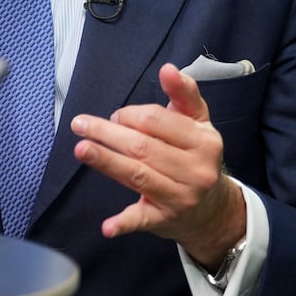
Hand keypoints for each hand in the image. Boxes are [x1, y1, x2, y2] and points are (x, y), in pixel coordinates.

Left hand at [70, 62, 246, 265]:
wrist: (214, 211)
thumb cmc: (196, 157)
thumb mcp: (198, 123)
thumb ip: (184, 95)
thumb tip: (168, 68)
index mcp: (204, 140)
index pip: (156, 121)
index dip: (129, 115)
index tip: (115, 117)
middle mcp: (196, 169)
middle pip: (142, 146)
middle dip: (107, 133)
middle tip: (80, 124)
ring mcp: (182, 197)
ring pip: (137, 175)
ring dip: (106, 161)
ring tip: (81, 148)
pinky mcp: (165, 220)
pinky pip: (142, 220)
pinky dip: (123, 223)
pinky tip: (107, 226)